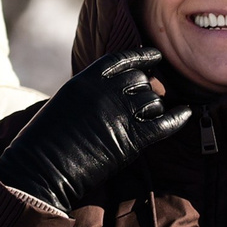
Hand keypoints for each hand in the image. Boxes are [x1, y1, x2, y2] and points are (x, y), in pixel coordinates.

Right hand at [0, 46, 194, 210]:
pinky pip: (164, 123)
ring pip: (154, 101)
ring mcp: (119, 113)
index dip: (142, 57)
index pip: (122, 60)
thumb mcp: (65, 103)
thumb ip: (89, 93)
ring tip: (151, 117)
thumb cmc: (45, 141)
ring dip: (156, 108)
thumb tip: (111, 92)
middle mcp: (106, 91)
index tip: (155, 56)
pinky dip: (178, 118)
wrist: (39, 169)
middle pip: (142, 80)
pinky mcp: (131, 139)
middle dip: (148, 89)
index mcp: (86, 80)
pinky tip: (186, 113)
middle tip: (151, 98)